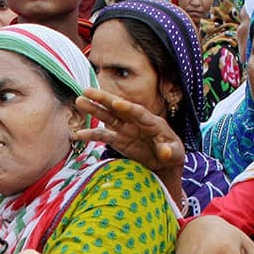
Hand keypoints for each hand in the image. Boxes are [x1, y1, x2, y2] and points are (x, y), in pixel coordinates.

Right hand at [74, 88, 185, 206]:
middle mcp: (136, 121)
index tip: (116, 102)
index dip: (128, 107)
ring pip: (107, 117)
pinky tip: (79, 134)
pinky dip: (91, 134)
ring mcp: (125, 129)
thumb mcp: (175, 153)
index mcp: (151, 122)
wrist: (163, 162)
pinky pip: (103, 135)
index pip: (138, 112)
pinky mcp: (118, 139)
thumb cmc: (172, 154)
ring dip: (94, 109)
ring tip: (79, 101)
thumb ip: (170, 151)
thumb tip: (165, 151)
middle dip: (104, 98)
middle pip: (118, 107)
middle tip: (87, 90)